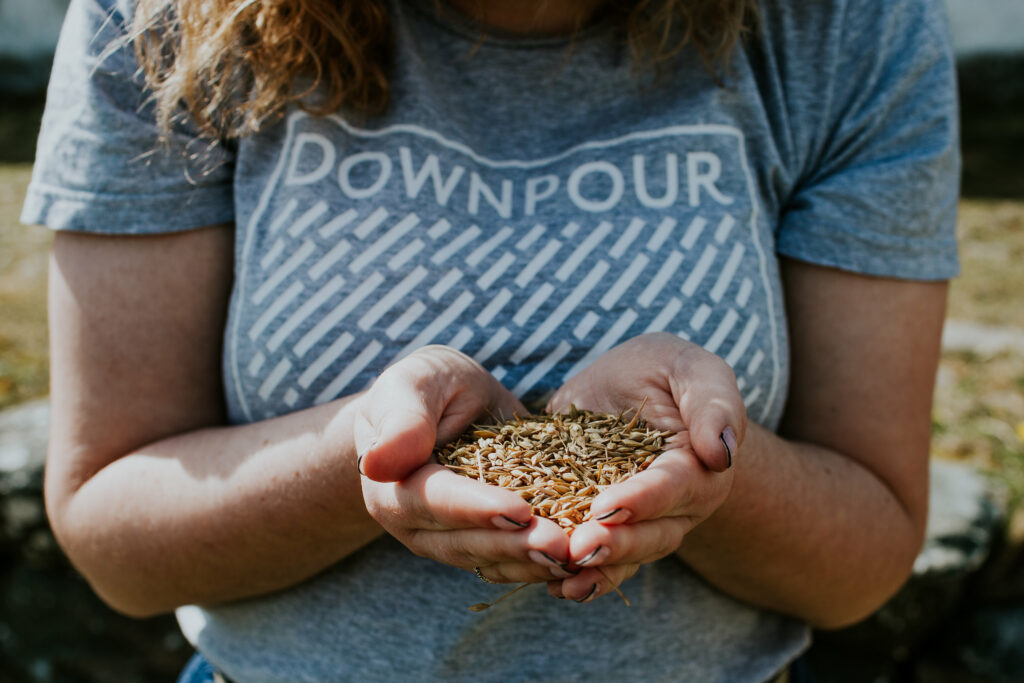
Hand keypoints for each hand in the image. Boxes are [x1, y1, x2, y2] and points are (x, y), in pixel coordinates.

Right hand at [355, 346, 571, 582]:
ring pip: (491, 560)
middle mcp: (416, 526)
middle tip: (562, 546)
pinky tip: (579, 563)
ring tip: (576, 558)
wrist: (440, 406)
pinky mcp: (480, 546)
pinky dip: (542, 565)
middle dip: (515, 546)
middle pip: (466, 541)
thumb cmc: (424, 386)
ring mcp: (447, 541)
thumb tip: (375, 462)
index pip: (436, 502)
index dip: (477, 509)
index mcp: (392, 487)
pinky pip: (509, 562)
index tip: (519, 512)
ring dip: (533, 563)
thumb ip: (400, 421)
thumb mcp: (412, 384)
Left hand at [543, 333, 745, 600]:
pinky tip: (549, 585)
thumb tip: (721, 451)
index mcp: (701, 466)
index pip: (675, 487)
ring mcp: (644, 524)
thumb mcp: (689, 368)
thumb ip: (712, 402)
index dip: (643, 499)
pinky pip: (602, 563)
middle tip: (579, 549)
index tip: (607, 507)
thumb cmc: (664, 371)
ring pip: (626, 557)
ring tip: (562, 580)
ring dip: (596, 571)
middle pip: (652, 534)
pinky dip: (579, 578)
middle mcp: (678, 506)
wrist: (629, 387)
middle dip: (616, 545)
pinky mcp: (609, 530)